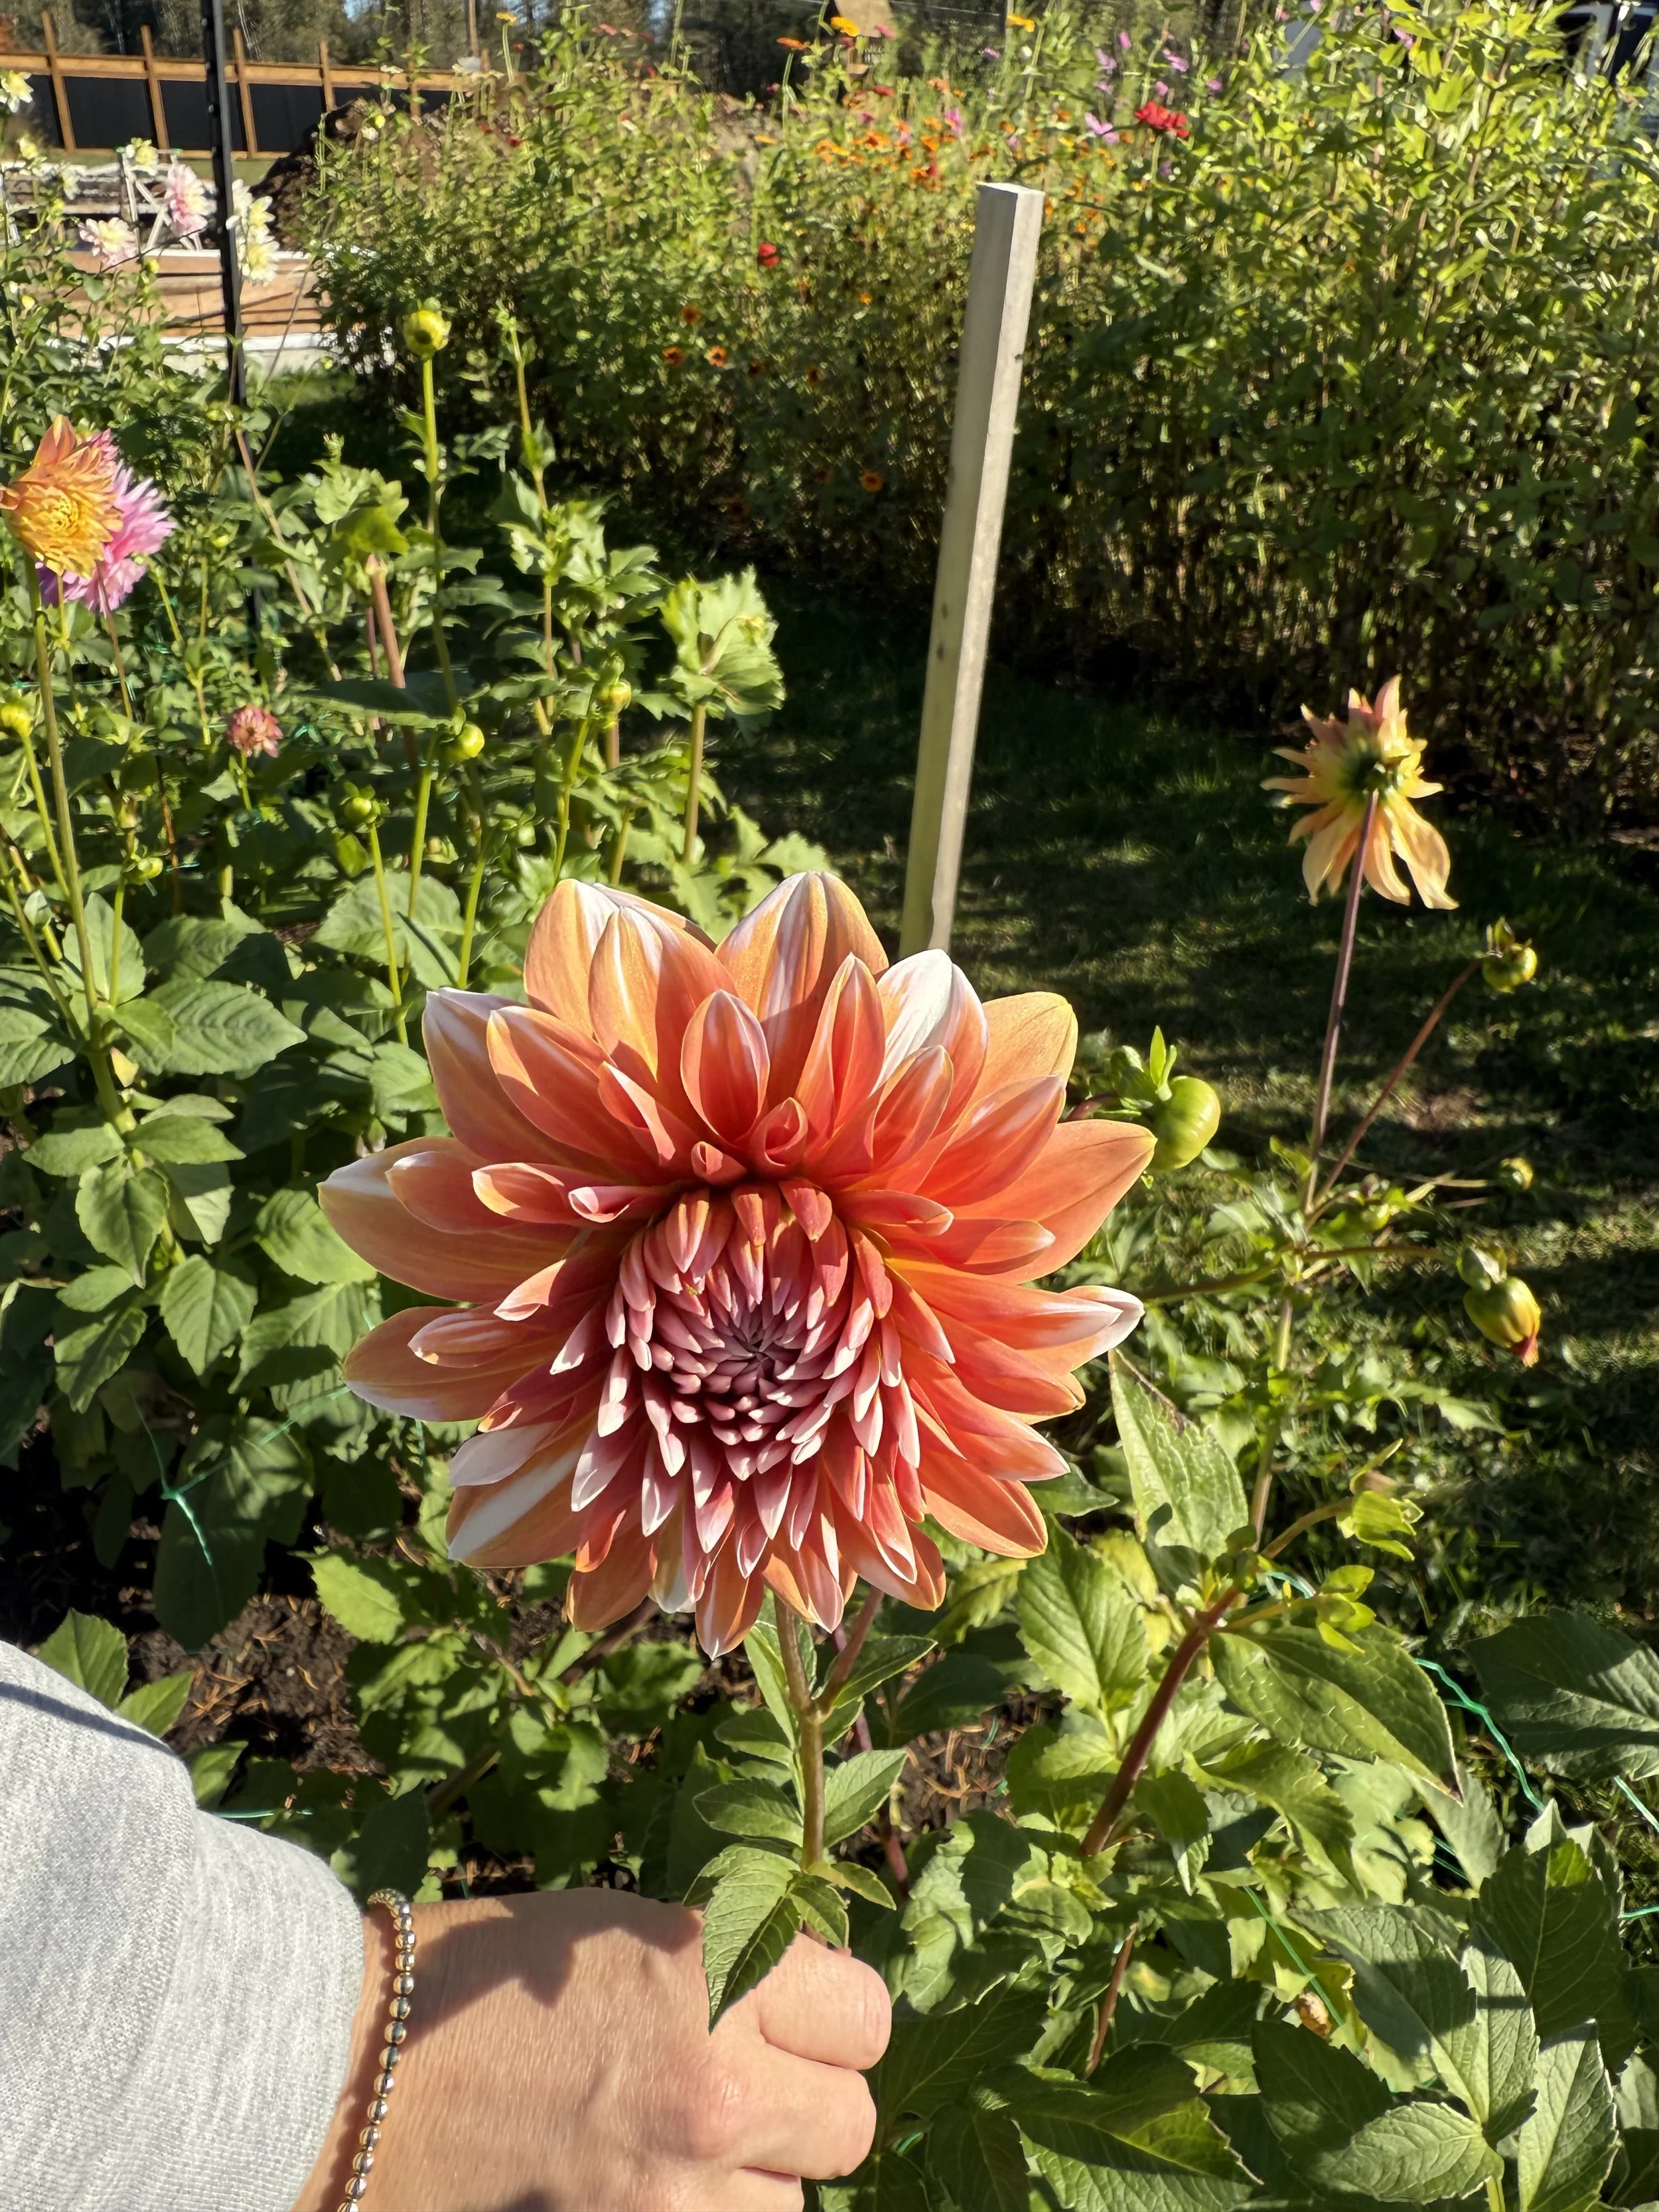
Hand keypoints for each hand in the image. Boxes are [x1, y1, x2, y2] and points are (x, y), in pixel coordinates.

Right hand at [292, 1888, 889, 2211]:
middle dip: (805, 2109)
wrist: (354, 2072)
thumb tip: (804, 2009)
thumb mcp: (620, 1933)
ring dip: (756, 2183)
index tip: (800, 2025)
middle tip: (744, 2091)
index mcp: (714, 1969)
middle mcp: (718, 2080)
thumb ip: (725, 1968)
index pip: (863, 2017)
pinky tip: (652, 2187)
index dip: (832, 2022)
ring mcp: (680, 2187)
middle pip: (849, 2124)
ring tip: (678, 2149)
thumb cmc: (480, 1980)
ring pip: (795, 2206)